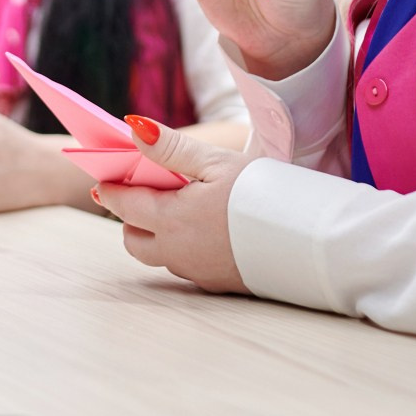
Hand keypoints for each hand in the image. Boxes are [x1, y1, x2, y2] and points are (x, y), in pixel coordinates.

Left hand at [96, 115, 253, 293]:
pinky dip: (184, 247)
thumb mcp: (218, 163)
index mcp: (173, 220)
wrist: (311, 242)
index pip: (125, 206)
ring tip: (178, 208)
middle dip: (130, 218)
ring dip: (157, 235)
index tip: (104, 179)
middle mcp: (179, 253)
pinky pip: (188, 266)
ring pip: (161, 256)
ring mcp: (199, 273)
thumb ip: (172, 149)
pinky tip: (208, 230)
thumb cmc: (266, 195)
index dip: (112, 189)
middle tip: (143, 194)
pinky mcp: (220, 284)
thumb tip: (133, 130)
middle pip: (135, 241)